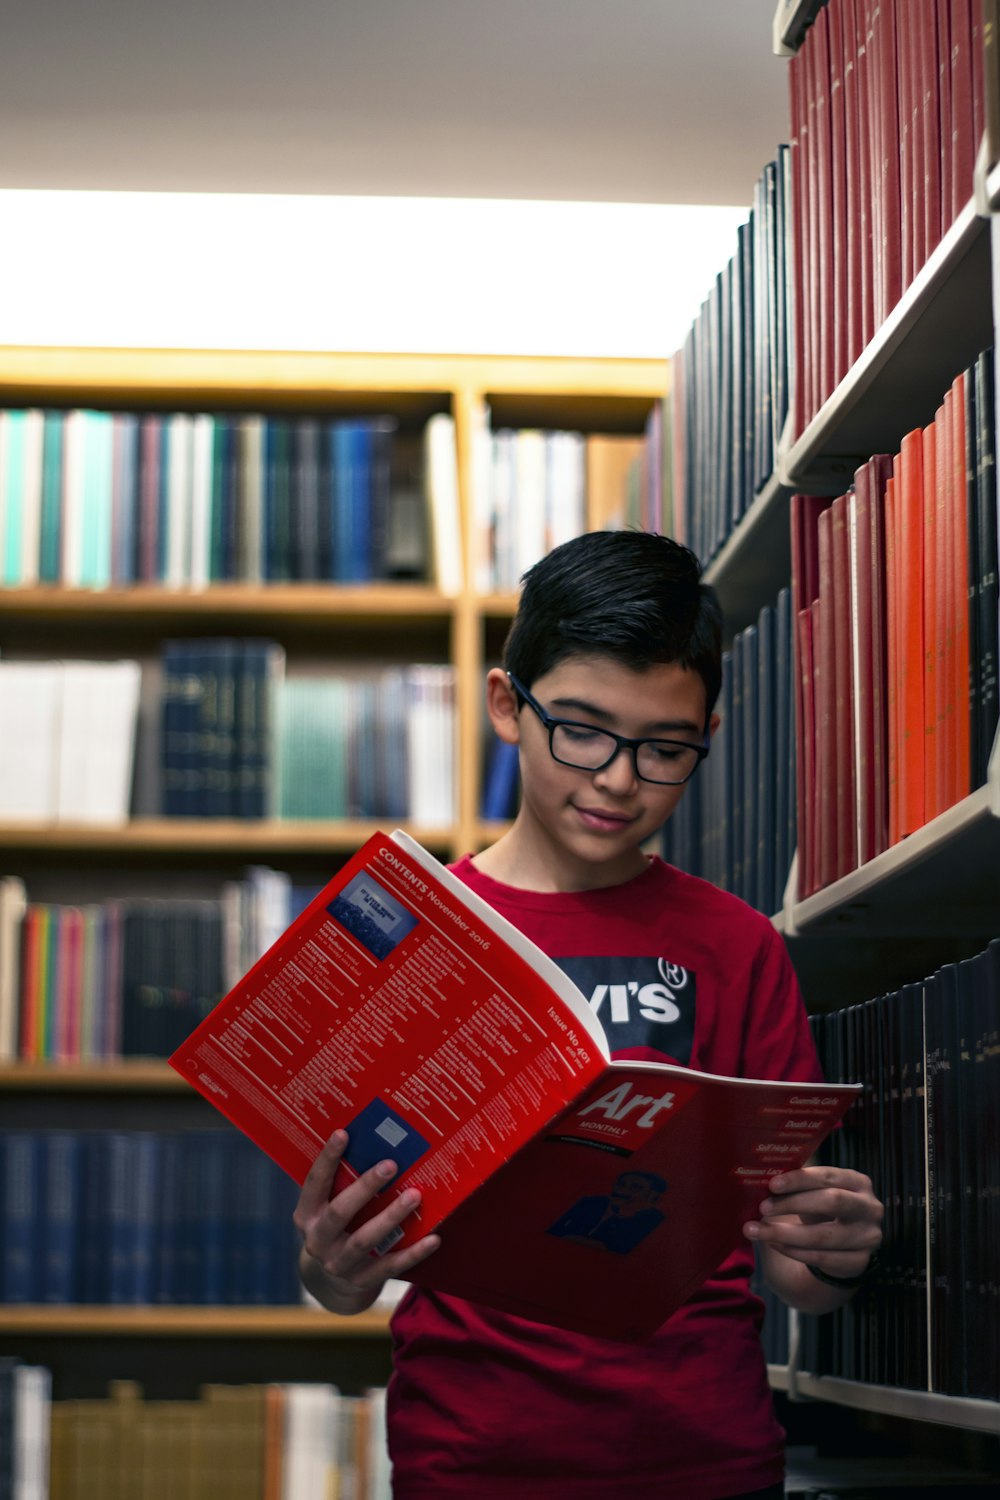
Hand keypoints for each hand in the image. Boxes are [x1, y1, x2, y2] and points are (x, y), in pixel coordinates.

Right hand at [294, 1129, 439, 1314]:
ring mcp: (338, 1263)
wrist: (331, 1281)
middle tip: (391, 1164)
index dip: (327, 1159)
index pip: (315, 1183)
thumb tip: (375, 1140)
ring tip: (415, 1195)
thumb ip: (343, 1183)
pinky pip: (389, 1266)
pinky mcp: (361, 1280)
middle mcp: (318, 1240)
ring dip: (391, 1216)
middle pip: (341, 1212)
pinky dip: (413, 1253)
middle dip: (366, 1187)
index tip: (343, 1133)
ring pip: (365, 1239)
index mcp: (306, 1215)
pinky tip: (434, 1238)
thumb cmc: (338, 1226)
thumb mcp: (328, 1206)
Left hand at [743, 1165, 882, 1286]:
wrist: (843, 1247)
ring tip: (757, 1230)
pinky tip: (774, 1244)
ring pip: (823, 1236)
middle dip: (793, 1204)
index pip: (828, 1176)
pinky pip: (823, 1258)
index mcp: (858, 1182)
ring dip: (785, 1234)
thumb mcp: (815, 1192)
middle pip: (832, 1202)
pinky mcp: (860, 1262)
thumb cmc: (822, 1210)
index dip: (799, 1179)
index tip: (772, 1184)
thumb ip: (797, 1184)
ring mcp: (868, 1237)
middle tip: (762, 1207)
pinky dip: (794, 1252)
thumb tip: (762, 1176)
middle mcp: (869, 1208)